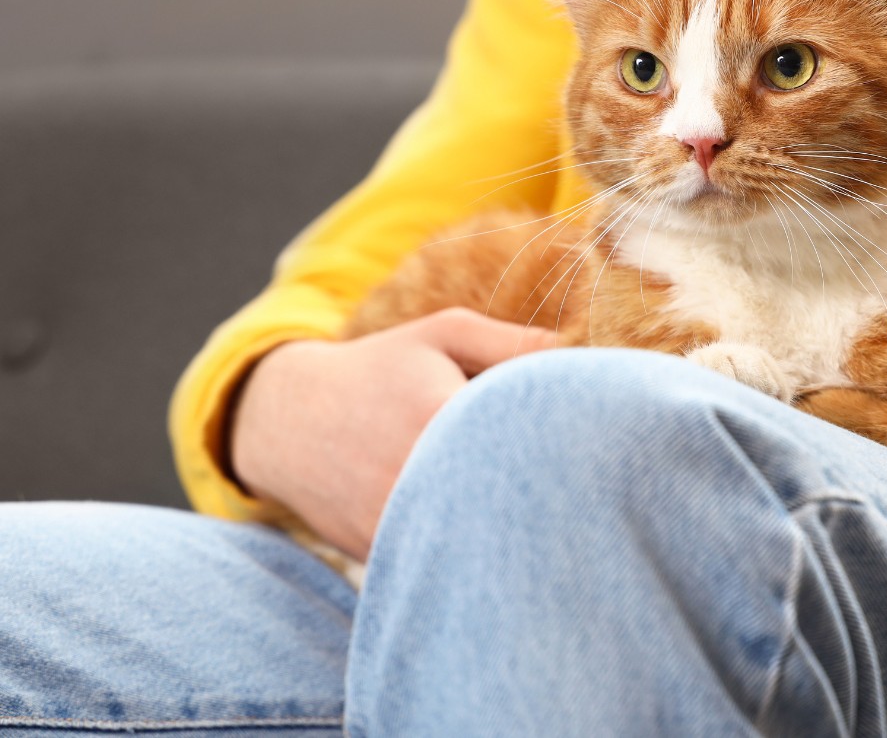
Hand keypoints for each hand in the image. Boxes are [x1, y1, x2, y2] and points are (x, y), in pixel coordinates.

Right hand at [230, 309, 555, 561]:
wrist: (289, 420)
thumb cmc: (379, 369)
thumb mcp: (442, 335)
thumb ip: (512, 342)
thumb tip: (584, 352)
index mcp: (439, 412)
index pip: (526, 439)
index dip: (565, 447)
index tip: (589, 447)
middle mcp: (414, 473)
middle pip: (510, 499)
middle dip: (546, 493)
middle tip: (574, 486)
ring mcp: (393, 520)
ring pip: (477, 538)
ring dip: (507, 526)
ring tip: (526, 506)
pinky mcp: (380, 553)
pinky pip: (442, 560)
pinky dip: (468, 550)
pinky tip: (483, 529)